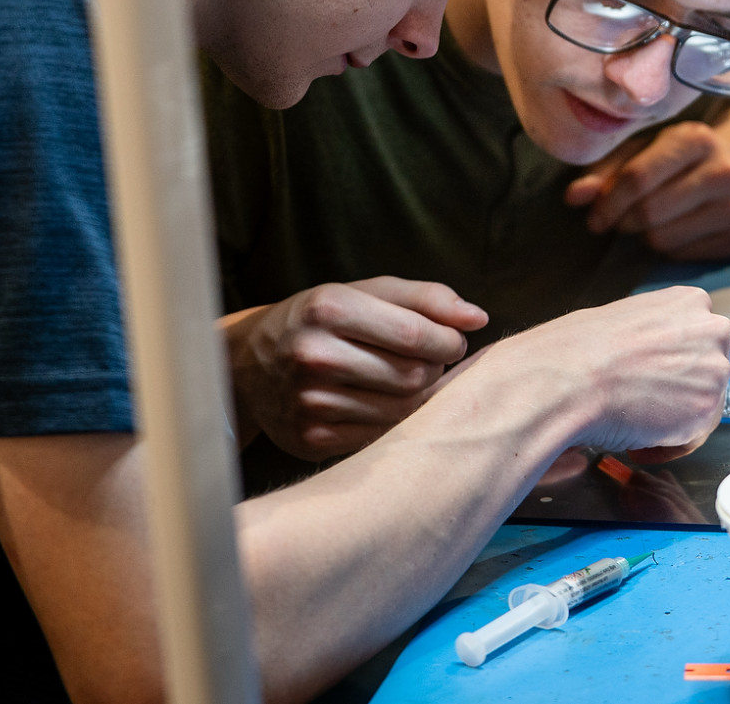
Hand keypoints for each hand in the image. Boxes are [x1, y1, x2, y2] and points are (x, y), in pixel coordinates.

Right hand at [223, 278, 487, 460]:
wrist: (251, 362)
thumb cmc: (323, 320)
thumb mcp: (366, 292)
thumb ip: (426, 299)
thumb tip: (478, 318)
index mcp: (329, 308)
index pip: (417, 335)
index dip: (449, 341)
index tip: (452, 340)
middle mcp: (314, 355)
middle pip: (414, 376)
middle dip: (434, 368)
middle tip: (426, 360)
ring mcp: (309, 401)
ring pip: (403, 410)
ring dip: (417, 396)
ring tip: (403, 378)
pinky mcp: (311, 438)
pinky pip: (381, 435)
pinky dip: (393, 420)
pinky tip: (379, 401)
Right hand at [481, 286, 729, 459]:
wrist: (572, 378)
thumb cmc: (582, 349)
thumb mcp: (624, 320)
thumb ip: (653, 337)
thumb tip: (648, 358)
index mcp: (690, 301)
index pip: (697, 339)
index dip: (673, 365)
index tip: (654, 380)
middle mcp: (712, 330)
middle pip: (706, 371)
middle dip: (677, 392)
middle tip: (644, 407)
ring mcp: (715, 369)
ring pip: (703, 404)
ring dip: (672, 421)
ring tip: (635, 427)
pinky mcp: (706, 409)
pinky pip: (693, 436)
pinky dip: (667, 445)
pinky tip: (639, 443)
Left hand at [565, 87, 729, 260]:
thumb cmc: (679, 159)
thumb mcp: (643, 151)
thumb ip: (606, 172)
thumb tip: (573, 198)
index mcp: (695, 138)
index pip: (638, 178)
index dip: (608, 201)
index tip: (593, 217)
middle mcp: (724, 171)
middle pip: (650, 213)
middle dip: (625, 221)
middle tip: (619, 221)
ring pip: (664, 240)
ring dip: (646, 237)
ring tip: (651, 221)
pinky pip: (683, 256)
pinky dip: (670, 248)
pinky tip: (676, 229)